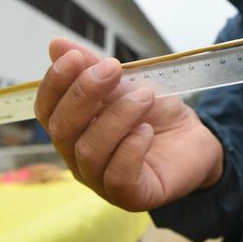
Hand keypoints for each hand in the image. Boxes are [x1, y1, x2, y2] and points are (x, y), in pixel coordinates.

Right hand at [34, 38, 223, 210]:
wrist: (195, 138)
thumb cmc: (156, 113)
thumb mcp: (127, 84)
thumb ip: (92, 67)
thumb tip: (56, 45)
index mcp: (74, 130)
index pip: (47, 110)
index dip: (55, 83)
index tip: (75, 57)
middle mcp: (79, 159)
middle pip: (62, 130)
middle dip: (85, 94)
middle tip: (114, 68)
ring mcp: (101, 181)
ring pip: (89, 151)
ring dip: (118, 116)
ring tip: (145, 96)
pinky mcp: (130, 196)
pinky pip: (118, 176)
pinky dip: (131, 148)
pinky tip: (147, 130)